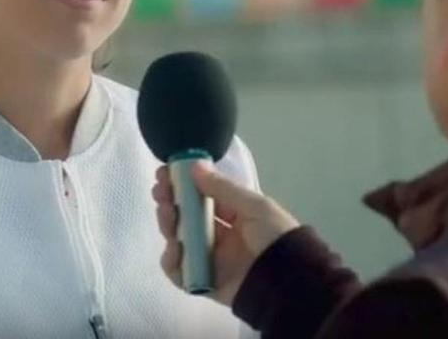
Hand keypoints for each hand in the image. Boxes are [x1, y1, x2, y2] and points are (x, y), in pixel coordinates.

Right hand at [151, 162, 299, 305]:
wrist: (287, 282)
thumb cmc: (275, 237)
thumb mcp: (254, 206)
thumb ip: (222, 188)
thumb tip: (195, 165)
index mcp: (235, 214)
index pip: (203, 196)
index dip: (183, 185)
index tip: (165, 174)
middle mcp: (221, 235)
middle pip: (187, 217)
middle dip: (171, 202)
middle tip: (160, 193)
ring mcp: (211, 258)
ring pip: (179, 240)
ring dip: (168, 225)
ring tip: (167, 216)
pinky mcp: (204, 281)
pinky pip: (180, 271)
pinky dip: (172, 260)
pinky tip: (174, 248)